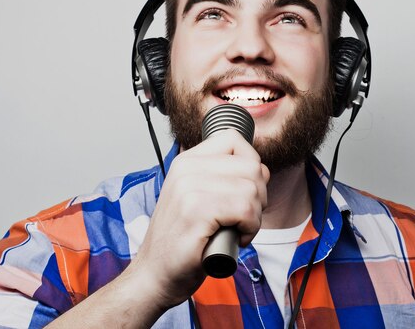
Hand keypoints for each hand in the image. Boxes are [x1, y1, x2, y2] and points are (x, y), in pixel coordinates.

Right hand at [123, 130, 269, 308]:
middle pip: (251, 166)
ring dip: (255, 216)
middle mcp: (186, 169)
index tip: (244, 191)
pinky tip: (237, 238)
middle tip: (243, 217)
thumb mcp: (197, 196)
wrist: (154, 274)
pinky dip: (250, 228)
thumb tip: (260, 169)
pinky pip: (245, 210)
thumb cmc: (182, 240)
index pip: (234, 139)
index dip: (251, 165)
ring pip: (252, 190)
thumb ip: (221, 177)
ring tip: (237, 229)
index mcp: (187, 161)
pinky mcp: (196, 213)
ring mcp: (189, 189)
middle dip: (259, 195)